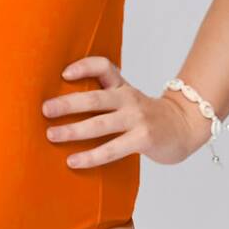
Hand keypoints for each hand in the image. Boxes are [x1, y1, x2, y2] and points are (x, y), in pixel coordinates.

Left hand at [41, 55, 210, 167]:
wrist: (184, 127)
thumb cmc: (146, 115)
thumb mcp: (128, 98)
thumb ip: (104, 96)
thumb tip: (61, 104)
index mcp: (122, 86)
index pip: (104, 67)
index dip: (84, 67)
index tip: (63, 74)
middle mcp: (129, 98)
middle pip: (95, 98)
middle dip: (68, 104)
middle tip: (44, 110)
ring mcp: (137, 118)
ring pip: (100, 124)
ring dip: (73, 130)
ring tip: (52, 135)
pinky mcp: (144, 139)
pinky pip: (112, 149)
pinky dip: (91, 156)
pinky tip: (73, 161)